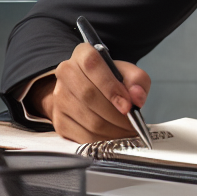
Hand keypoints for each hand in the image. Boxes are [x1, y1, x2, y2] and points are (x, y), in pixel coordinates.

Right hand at [32, 43, 150, 143]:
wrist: (86, 89)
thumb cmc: (109, 78)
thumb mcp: (127, 72)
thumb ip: (137, 80)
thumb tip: (137, 98)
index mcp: (83, 54)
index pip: (93, 66)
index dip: (111, 88)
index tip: (128, 106)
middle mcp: (66, 73)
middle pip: (89, 96)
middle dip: (116, 115)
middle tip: (133, 125)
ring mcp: (59, 98)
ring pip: (87, 119)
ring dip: (112, 131)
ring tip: (127, 133)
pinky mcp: (58, 120)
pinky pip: (81, 136)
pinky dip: (101, 141)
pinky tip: (114, 138)